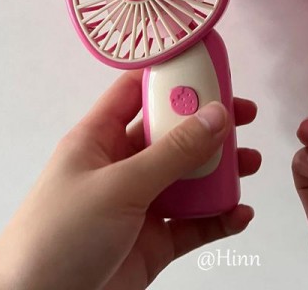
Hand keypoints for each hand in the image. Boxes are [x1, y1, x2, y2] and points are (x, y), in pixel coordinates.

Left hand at [0, 71, 259, 289]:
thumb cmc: (57, 238)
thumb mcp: (118, 185)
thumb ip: (172, 152)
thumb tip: (217, 115)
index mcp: (100, 139)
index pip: (137, 92)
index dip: (171, 76)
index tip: (209, 67)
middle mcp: (122, 166)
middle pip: (173, 132)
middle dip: (209, 123)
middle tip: (243, 114)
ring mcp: (140, 203)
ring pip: (189, 177)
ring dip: (221, 170)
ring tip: (251, 163)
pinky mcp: (154, 240)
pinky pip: (195, 222)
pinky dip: (219, 216)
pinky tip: (239, 213)